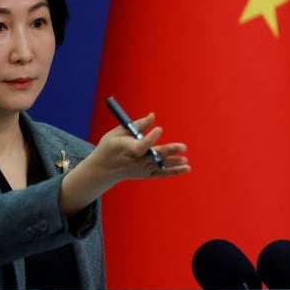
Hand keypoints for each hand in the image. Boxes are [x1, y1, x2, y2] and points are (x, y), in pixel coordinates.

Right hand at [59, 112, 190, 214]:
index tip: (159, 129)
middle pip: (154, 156)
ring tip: (186, 160)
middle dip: (169, 151)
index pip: (141, 146)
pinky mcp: (145, 174)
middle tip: (183, 147)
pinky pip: (161, 174)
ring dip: (174, 163)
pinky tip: (186, 168)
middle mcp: (135, 160)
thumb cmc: (110, 146)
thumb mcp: (117, 132)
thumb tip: (153, 116)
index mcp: (126, 148)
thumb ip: (137, 125)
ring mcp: (141, 169)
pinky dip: (174, 172)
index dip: (151, 138)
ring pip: (160, 166)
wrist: (103, 169)